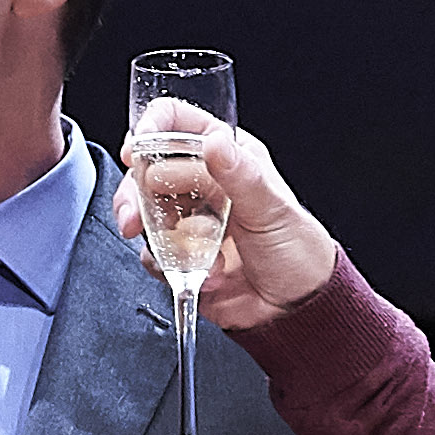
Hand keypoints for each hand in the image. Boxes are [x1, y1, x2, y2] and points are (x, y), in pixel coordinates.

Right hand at [108, 104, 340, 332]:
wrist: (294, 310)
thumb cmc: (297, 252)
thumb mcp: (270, 209)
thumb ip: (240, 175)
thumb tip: (214, 141)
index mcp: (228, 157)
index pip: (178, 123)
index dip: (151, 129)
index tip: (136, 150)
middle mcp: (204, 183)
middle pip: (147, 169)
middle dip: (136, 192)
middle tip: (136, 215)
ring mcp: (189, 220)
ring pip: (144, 211)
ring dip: (157, 234)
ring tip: (185, 252)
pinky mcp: (180, 255)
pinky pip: (152, 253)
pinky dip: (168, 264)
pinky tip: (202, 272)